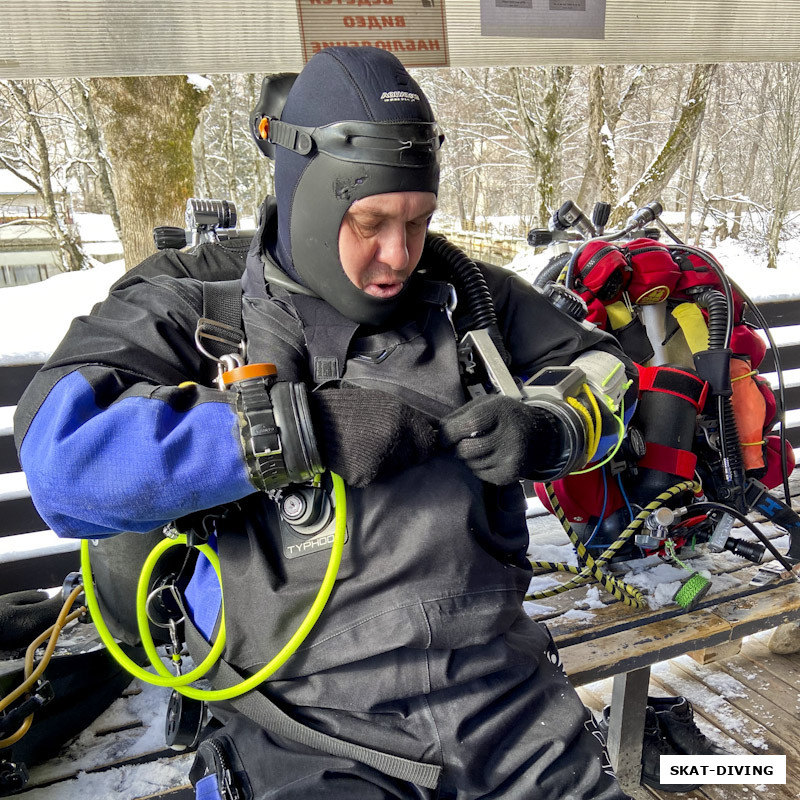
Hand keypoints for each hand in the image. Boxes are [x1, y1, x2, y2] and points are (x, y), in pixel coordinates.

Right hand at [308, 387, 436, 487]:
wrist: (315, 422)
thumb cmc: (350, 409)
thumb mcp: (382, 402)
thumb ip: (406, 418)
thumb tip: (428, 432)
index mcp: (401, 418)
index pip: (427, 442)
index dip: (422, 445)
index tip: (417, 446)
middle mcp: (395, 439)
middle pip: (412, 457)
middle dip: (402, 453)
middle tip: (382, 444)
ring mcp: (381, 459)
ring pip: (395, 468)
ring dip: (386, 462)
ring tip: (367, 448)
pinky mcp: (366, 475)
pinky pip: (376, 476)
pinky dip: (368, 470)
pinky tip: (357, 457)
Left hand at [439, 394, 560, 484]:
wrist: (538, 434)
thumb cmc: (504, 416)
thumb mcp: (485, 405)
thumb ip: (460, 415)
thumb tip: (435, 430)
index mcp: (500, 411)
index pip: (468, 424)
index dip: (449, 433)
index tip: (443, 437)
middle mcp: (509, 435)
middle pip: (466, 449)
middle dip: (456, 448)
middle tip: (458, 444)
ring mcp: (511, 457)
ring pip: (471, 464)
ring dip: (467, 458)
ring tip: (477, 448)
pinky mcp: (510, 474)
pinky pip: (480, 474)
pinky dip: (477, 468)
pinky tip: (488, 457)